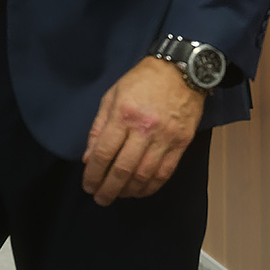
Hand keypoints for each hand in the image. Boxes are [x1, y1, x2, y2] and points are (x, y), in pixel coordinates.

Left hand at [81, 57, 204, 206]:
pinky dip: (151, 187)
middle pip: (122, 169)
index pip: (104, 153)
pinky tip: (140, 191)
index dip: (93, 174)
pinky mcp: (181, 143)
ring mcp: (165, 138)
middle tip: (100, 199)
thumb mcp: (112, 95)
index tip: (88, 185)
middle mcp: (144, 129)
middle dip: (108, 189)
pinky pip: (165, 173)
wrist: (182, 70)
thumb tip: (89, 158)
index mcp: (124, 114)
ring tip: (118, 195)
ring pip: (144, 176)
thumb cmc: (142, 81)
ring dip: (128, 191)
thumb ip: (99, 127)